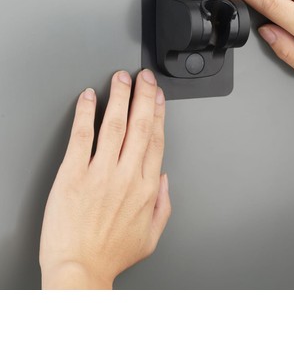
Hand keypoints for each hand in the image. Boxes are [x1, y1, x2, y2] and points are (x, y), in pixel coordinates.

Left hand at [39, 69, 170, 288]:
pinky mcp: (73, 174)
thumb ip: (163, 205)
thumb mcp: (150, 237)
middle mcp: (126, 176)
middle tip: (143, 77)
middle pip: (139, 125)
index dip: (157, 113)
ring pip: (114, 124)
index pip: (155, 139)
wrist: (79, 271)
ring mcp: (100, 173)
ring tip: (121, 79)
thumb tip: (164, 181)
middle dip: (143, 96)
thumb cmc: (109, 255)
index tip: (157, 96)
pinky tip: (88, 98)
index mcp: (146, 188)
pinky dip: (85, 114)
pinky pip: (81, 136)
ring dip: (119, 97)